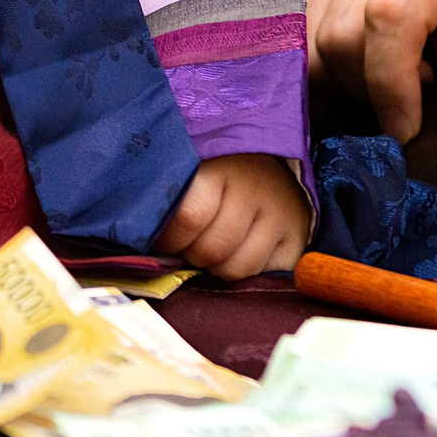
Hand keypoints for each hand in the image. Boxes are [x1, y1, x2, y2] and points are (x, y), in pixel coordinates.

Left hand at [154, 153, 312, 278]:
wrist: (271, 161)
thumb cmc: (218, 170)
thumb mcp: (192, 168)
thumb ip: (169, 197)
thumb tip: (139, 239)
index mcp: (220, 167)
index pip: (189, 217)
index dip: (169, 240)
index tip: (161, 242)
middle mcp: (255, 189)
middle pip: (212, 249)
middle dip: (191, 257)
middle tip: (187, 248)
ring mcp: (280, 215)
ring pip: (237, 268)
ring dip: (216, 270)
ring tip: (210, 253)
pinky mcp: (297, 240)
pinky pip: (263, 276)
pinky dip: (244, 276)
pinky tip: (237, 256)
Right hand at [307, 0, 436, 141]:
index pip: (389, 17)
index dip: (389, 83)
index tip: (406, 128)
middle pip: (340, 40)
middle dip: (369, 91)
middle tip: (410, 97)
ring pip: (308, 47)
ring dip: (343, 83)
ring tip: (387, 79)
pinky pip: (293, 42)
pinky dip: (323, 71)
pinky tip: (360, 67)